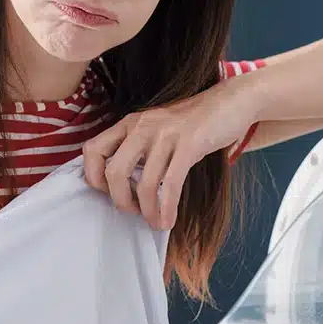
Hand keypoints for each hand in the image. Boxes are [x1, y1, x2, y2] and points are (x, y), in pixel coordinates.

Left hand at [82, 82, 257, 230]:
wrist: (230, 102)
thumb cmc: (193, 122)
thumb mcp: (157, 128)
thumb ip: (138, 148)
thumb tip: (122, 184)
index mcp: (130, 123)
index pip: (92, 150)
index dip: (93, 177)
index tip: (109, 192)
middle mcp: (142, 126)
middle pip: (113, 171)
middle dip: (120, 200)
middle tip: (133, 211)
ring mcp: (165, 135)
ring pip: (143, 183)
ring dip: (148, 210)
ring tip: (155, 221)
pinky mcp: (189, 144)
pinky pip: (170, 184)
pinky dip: (167, 208)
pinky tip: (169, 220)